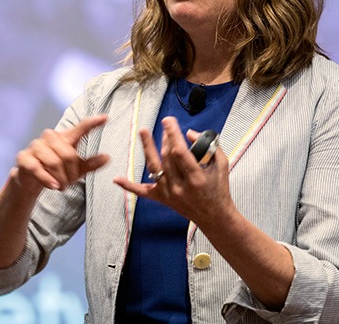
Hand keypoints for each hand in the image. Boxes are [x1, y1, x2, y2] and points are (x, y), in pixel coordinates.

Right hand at [14, 115, 109, 191]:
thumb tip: (107, 157)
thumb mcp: (76, 169)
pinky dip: (47, 180)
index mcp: (64, 137)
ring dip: (60, 179)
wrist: (31, 181)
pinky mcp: (24, 157)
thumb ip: (90, 163)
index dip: (92, 123)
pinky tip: (53, 186)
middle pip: (68, 154)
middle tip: (69, 184)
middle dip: (71, 173)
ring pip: (54, 162)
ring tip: (61, 187)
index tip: (105, 117)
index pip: (80, 128)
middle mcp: (49, 137)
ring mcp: (35, 146)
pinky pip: (38, 168)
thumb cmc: (56, 171)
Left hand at [114, 116, 232, 225]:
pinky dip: (129, 186)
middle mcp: (180, 187)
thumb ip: (209, 146)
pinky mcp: (161, 199)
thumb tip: (188, 133)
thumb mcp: (221, 165)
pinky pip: (142, 192)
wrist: (214, 217)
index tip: (169, 121)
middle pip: (167, 157)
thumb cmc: (219, 189)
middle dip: (165, 138)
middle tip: (164, 125)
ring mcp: (168, 194)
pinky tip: (116, 179)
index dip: (173, 135)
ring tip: (143, 132)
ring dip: (148, 148)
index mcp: (196, 178)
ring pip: (154, 167)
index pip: (180, 152)